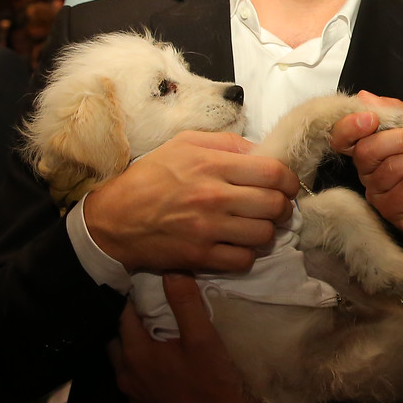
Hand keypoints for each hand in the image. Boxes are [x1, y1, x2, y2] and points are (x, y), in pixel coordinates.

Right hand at [83, 131, 298, 274]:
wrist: (113, 218)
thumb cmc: (149, 177)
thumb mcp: (184, 144)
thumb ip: (226, 143)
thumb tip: (261, 151)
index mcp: (211, 165)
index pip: (273, 173)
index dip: (289, 180)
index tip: (286, 184)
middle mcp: (214, 197)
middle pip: (274, 205)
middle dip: (282, 206)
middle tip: (274, 206)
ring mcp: (208, 230)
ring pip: (264, 235)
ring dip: (267, 231)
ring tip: (256, 225)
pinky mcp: (200, 257)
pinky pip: (244, 260)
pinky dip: (248, 254)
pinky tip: (239, 244)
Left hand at [109, 273, 263, 402]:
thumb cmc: (212, 383)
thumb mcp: (202, 338)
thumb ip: (185, 302)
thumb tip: (171, 269)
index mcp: (135, 354)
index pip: (124, 314)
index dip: (136, 297)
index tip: (150, 283)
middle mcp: (127, 375)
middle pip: (120, 337)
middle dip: (132, 321)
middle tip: (155, 306)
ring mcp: (135, 395)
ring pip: (126, 360)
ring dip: (137, 344)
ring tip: (160, 331)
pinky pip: (137, 378)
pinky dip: (144, 365)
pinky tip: (166, 361)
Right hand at [331, 92, 402, 252]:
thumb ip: (397, 113)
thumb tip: (364, 97)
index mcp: (373, 151)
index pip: (342, 139)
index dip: (349, 126)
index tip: (372, 119)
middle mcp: (370, 174)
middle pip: (366, 151)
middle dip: (401, 139)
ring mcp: (380, 195)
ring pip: (393, 168)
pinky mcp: (394, 213)